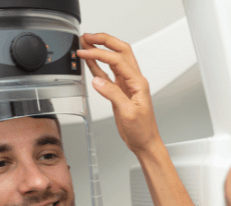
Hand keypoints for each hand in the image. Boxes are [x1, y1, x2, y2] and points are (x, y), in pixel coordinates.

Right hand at [76, 32, 161, 154]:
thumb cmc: (142, 130)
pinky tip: (89, 61)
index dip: (100, 53)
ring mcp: (127, 84)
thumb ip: (113, 94)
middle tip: (88, 37)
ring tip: (86, 43)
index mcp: (138, 82)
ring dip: (101, 50)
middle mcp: (133, 80)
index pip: (117, 60)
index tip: (85, 51)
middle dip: (104, 41)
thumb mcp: (128, 113)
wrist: (145, 142)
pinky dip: (98, 65)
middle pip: (120, 51)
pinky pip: (108, 74)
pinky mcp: (120, 91)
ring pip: (114, 60)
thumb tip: (98, 81)